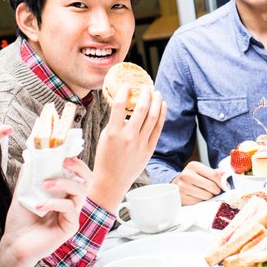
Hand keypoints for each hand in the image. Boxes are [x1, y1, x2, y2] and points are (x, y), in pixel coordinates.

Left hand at [0, 158, 88, 266]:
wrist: (15, 243)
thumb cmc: (20, 221)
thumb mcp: (24, 192)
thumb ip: (30, 175)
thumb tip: (32, 156)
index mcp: (62, 193)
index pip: (76, 173)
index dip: (74, 161)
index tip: (63, 152)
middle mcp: (71, 202)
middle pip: (87, 180)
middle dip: (79, 167)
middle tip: (65, 161)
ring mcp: (72, 214)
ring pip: (81, 191)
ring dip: (64, 183)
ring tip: (46, 184)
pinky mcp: (71, 226)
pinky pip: (70, 209)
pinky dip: (55, 203)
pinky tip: (40, 206)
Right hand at [88, 84, 166, 208]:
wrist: (112, 181)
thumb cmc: (106, 158)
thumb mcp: (105, 137)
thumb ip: (115, 121)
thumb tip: (125, 103)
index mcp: (113, 133)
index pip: (120, 105)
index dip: (124, 91)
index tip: (127, 85)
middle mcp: (128, 137)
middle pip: (141, 108)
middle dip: (145, 93)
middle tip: (146, 86)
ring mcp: (140, 143)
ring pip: (153, 116)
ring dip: (156, 101)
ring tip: (156, 92)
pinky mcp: (149, 149)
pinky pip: (158, 127)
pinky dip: (162, 114)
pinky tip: (162, 105)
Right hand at [172, 161, 225, 203]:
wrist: (175, 185)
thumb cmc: (193, 178)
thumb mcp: (202, 171)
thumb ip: (216, 173)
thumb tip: (228, 176)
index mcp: (194, 166)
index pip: (215, 175)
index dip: (223, 182)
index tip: (226, 186)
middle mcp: (187, 175)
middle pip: (212, 186)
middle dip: (216, 190)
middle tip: (214, 190)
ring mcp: (183, 187)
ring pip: (207, 196)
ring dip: (209, 196)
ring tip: (204, 192)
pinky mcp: (182, 198)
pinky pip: (199, 202)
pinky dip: (201, 201)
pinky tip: (197, 197)